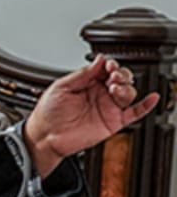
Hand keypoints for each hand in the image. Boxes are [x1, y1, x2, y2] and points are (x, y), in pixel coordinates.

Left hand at [24, 55, 159, 174]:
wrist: (44, 136)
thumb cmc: (48, 113)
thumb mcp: (61, 87)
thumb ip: (82, 74)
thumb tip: (99, 59)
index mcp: (88, 83)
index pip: (106, 69)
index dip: (110, 65)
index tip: (108, 65)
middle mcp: (100, 94)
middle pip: (122, 79)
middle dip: (121, 74)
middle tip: (113, 76)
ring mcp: (108, 108)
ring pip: (128, 93)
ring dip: (125, 87)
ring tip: (114, 88)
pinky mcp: (114, 121)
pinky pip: (135, 113)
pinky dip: (146, 105)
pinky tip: (151, 98)